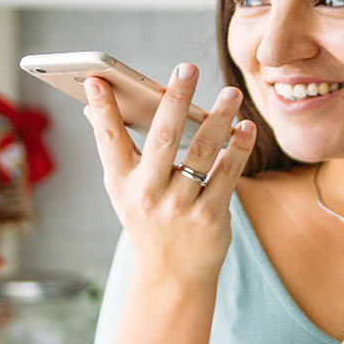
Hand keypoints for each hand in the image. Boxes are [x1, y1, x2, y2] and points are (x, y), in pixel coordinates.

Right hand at [83, 62, 254, 287]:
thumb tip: (101, 102)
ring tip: (231, 92)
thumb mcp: (123, 190)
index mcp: (122, 182)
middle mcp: (147, 193)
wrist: (171, 275)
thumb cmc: (147, 220)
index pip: (108, 139)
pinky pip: (227, 175)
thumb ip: (118, 150)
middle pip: (162, 138)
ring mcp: (179, 206)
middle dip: (174, 100)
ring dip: (218, 118)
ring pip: (202, 153)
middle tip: (188, 67)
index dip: (101, 110)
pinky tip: (246, 128)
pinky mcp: (209, 216)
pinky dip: (238, 149)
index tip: (97, 79)